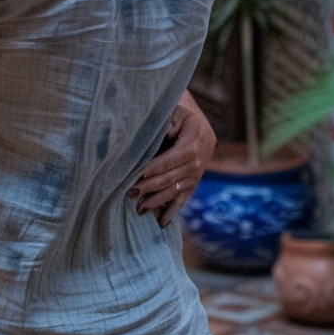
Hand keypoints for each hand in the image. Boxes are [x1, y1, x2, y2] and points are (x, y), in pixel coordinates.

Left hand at [130, 95, 215, 227]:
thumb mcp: (171, 112)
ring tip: (139, 208)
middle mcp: (201, 157)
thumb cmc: (174, 111)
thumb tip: (144, 142)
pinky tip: (162, 223)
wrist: (192, 116)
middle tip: (132, 193)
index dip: (157, 167)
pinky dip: (172, 210)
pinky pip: (184, 198)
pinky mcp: (195, 181)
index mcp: (196, 136)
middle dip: (152, 186)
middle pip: (175, 176)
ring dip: (158, 200)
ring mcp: (199, 171)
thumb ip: (162, 125)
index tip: (139, 174)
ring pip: (178, 189)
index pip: (176, 156)